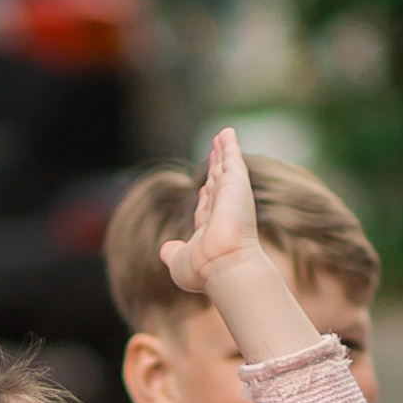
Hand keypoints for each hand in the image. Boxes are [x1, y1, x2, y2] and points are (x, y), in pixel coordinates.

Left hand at [158, 126, 264, 299]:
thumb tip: (165, 249)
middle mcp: (224, 211)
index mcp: (211, 228)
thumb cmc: (202, 269)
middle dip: (217, 168)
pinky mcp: (237, 183)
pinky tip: (226, 133)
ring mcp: (231, 196)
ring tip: (223, 136)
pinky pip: (232, 158)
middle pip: (219, 183)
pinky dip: (230, 146)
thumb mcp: (179, 261)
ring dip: (224, 152)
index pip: (208, 205)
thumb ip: (172, 253)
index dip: (207, 194)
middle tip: (217, 153)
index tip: (207, 186)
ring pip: (226, 168)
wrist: (224, 265)